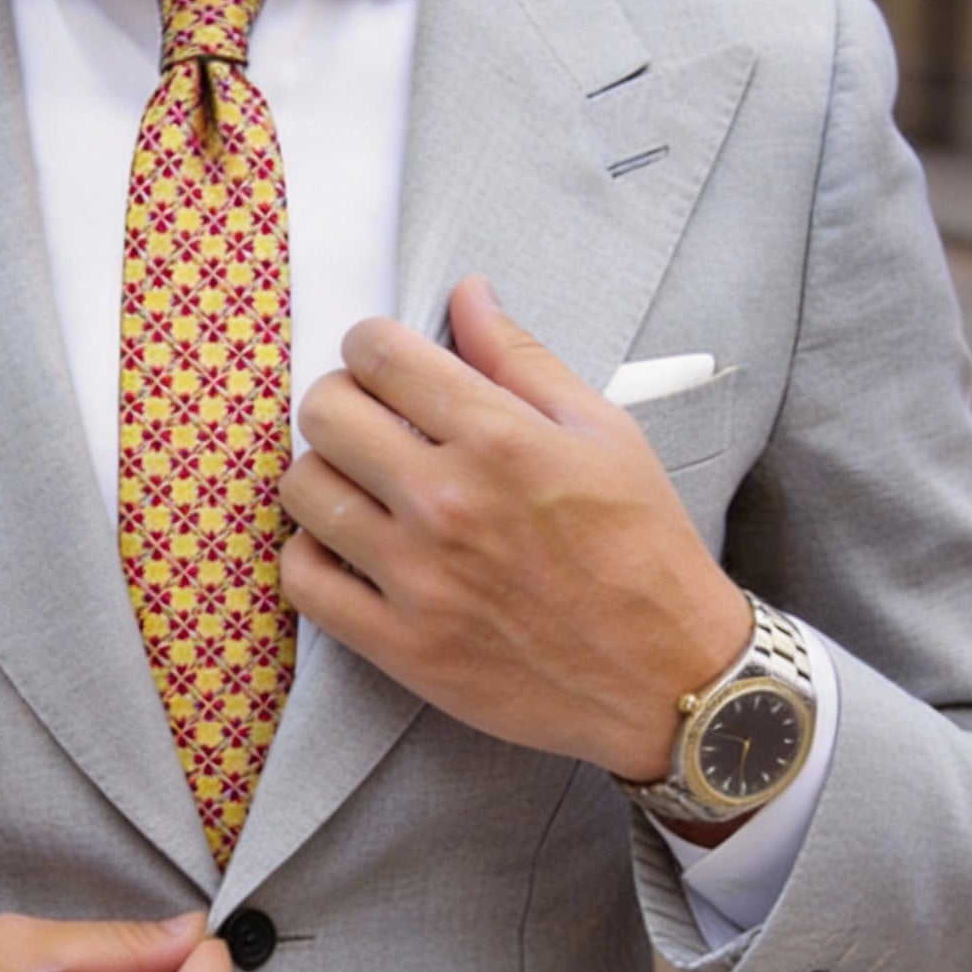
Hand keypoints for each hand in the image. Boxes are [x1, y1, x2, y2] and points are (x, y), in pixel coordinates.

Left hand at [277, 276, 751, 782]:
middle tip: (368, 421)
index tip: (383, 362)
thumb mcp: (605, 435)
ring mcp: (417, 579)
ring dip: (322, 474)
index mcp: (500, 440)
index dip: (370, 345)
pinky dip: (310, 555)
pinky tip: (346, 547)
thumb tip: (466, 294)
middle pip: (325, 413)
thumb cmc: (644, 550)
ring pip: (303, 490)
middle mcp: (447, 503)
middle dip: (340, 400)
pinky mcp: (399, 645)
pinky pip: (303, 580)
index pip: (380, 355)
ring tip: (358, 484)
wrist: (668, 678)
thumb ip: (523, 360)